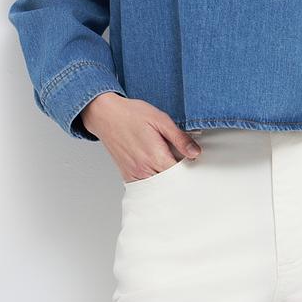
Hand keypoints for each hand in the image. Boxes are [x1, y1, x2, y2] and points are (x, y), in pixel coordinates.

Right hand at [80, 93, 201, 181]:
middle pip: (170, 183)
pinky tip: (157, 169)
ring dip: (167, 180)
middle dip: (180, 175)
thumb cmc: (132, 114)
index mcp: (155, 155)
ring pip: (158, 187)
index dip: (190, 168)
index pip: (180, 174)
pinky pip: (146, 186)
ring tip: (169, 163)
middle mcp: (144, 169)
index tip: (193, 160)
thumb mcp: (160, 119)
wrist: (106, 115)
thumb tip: (195, 153)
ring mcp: (134, 175)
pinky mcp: (128, 176)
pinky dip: (155, 182)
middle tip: (183, 161)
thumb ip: (179, 138)